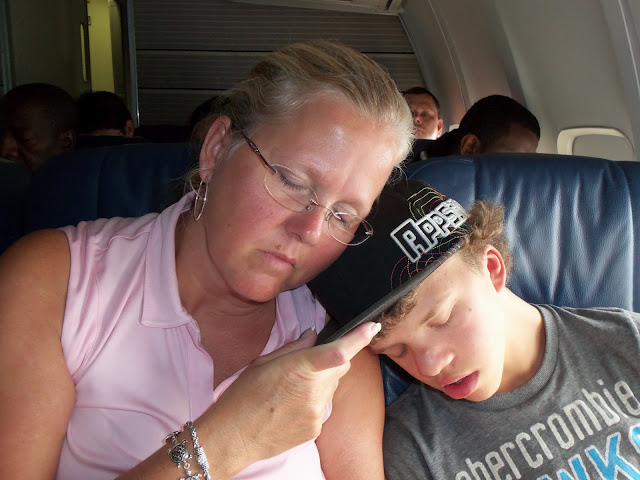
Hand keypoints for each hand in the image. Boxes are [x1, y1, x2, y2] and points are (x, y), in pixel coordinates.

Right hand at [198, 322, 380, 474]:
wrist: (232, 437)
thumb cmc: (242, 396)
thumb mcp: (263, 362)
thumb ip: (294, 347)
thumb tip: (313, 335)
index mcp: (301, 367)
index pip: (339, 351)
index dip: (360, 338)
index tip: (372, 327)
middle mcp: (314, 390)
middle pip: (340, 367)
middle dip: (330, 362)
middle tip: (302, 368)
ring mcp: (318, 412)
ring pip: (330, 388)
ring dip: (319, 384)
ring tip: (288, 392)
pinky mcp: (316, 429)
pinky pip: (323, 407)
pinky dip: (312, 403)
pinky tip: (289, 408)